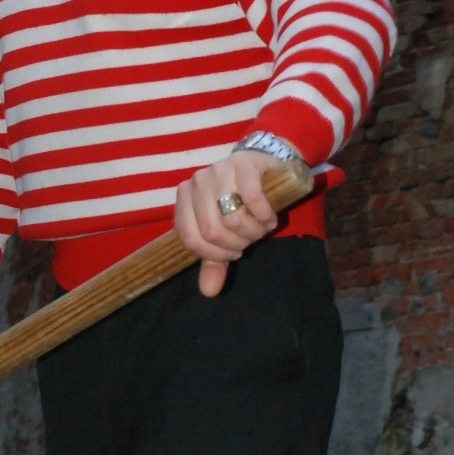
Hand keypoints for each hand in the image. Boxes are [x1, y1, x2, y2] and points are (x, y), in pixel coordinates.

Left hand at [174, 150, 284, 297]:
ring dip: (253, 231)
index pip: (190, 239)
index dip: (215, 254)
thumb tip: (209, 291)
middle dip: (237, 244)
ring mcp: (219, 170)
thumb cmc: (240, 202)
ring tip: (261, 228)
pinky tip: (269, 217)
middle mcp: (197, 182)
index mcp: (184, 198)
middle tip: (250, 239)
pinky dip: (264, 215)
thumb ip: (214, 260)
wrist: (262, 166)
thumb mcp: (225, 232)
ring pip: (232, 218)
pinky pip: (253, 198)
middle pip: (212, 232)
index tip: (233, 253)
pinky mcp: (243, 163)